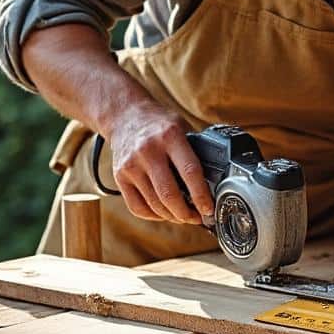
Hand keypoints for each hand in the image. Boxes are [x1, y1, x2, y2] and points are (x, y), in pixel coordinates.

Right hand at [104, 106, 214, 224]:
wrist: (124, 115)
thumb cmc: (159, 124)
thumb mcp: (181, 128)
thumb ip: (194, 151)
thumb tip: (214, 183)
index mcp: (170, 136)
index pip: (190, 171)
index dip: (201, 196)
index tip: (209, 209)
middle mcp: (148, 150)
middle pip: (170, 194)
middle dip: (187, 214)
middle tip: (197, 218)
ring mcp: (131, 165)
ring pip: (154, 204)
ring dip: (172, 217)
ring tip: (183, 216)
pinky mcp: (119, 177)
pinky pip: (137, 207)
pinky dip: (154, 216)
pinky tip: (164, 213)